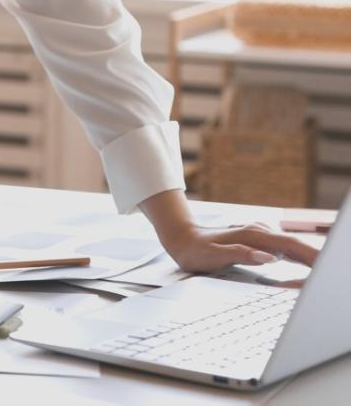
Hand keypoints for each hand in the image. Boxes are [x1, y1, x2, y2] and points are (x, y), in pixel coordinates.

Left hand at [162, 221, 321, 274]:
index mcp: (253, 236)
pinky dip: (298, 257)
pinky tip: (306, 266)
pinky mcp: (258, 241)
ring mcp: (260, 235)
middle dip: (316, 258)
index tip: (324, 268)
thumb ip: (239, 255)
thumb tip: (268, 258)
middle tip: (329, 278)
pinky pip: (284, 249)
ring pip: (292, 246)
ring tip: (323, 274)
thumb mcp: (211, 256)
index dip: (311, 256)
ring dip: (310, 258)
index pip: (291, 246)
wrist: (181, 238)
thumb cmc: (195, 250)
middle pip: (296, 245)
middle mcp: (260, 232)